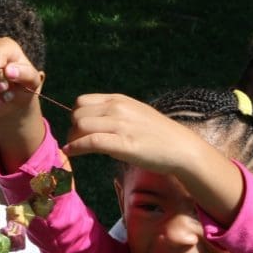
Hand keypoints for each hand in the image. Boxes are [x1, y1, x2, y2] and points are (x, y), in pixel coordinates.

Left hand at [64, 94, 208, 175]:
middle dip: (72, 129)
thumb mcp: (134, 114)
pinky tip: (71, 152)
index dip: (75, 116)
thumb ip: (113, 114)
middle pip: (78, 114)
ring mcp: (121, 125)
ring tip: (75, 148)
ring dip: (73, 139)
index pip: (82, 101)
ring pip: (81, 126)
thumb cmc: (157, 134)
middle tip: (76, 141)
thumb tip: (89, 121)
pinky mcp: (124, 144)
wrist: (181, 148)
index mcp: (119, 100)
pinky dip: (76, 147)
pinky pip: (91, 142)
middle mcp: (118, 109)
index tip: (77, 129)